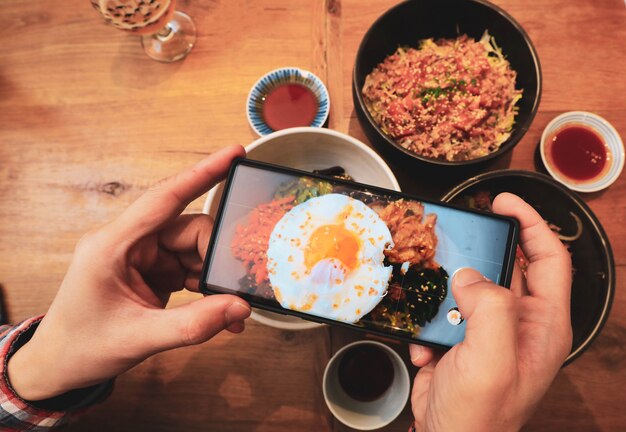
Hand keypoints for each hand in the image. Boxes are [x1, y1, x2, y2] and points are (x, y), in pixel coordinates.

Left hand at [8, 145, 250, 400]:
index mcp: (114, 244)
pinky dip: (207, 286)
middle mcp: (130, 242)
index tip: (233, 154)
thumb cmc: (83, 346)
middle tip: (239, 284)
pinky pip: (190, 268)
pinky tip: (218, 309)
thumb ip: (193, 324)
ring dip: (214, 276)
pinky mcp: (152, 271)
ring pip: (195, 250)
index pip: (165, 198)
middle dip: (217, 256)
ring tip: (228, 307)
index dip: (202, 173)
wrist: (60, 365)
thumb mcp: (139, 338)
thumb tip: (239, 308)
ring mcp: (142, 256)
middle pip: (190, 230)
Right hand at [408, 192, 572, 431]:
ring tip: (431, 290)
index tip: (505, 202)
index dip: (531, 224)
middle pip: (507, 269)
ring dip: (447, 291)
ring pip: (470, 288)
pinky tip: (427, 346)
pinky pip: (445, 314)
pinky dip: (431, 322)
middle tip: (459, 234)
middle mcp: (519, 324)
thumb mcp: (491, 360)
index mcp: (542, 324)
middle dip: (481, 253)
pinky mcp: (460, 342)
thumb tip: (470, 277)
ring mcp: (488, 333)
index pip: (549, 259)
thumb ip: (490, 308)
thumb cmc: (479, 415)